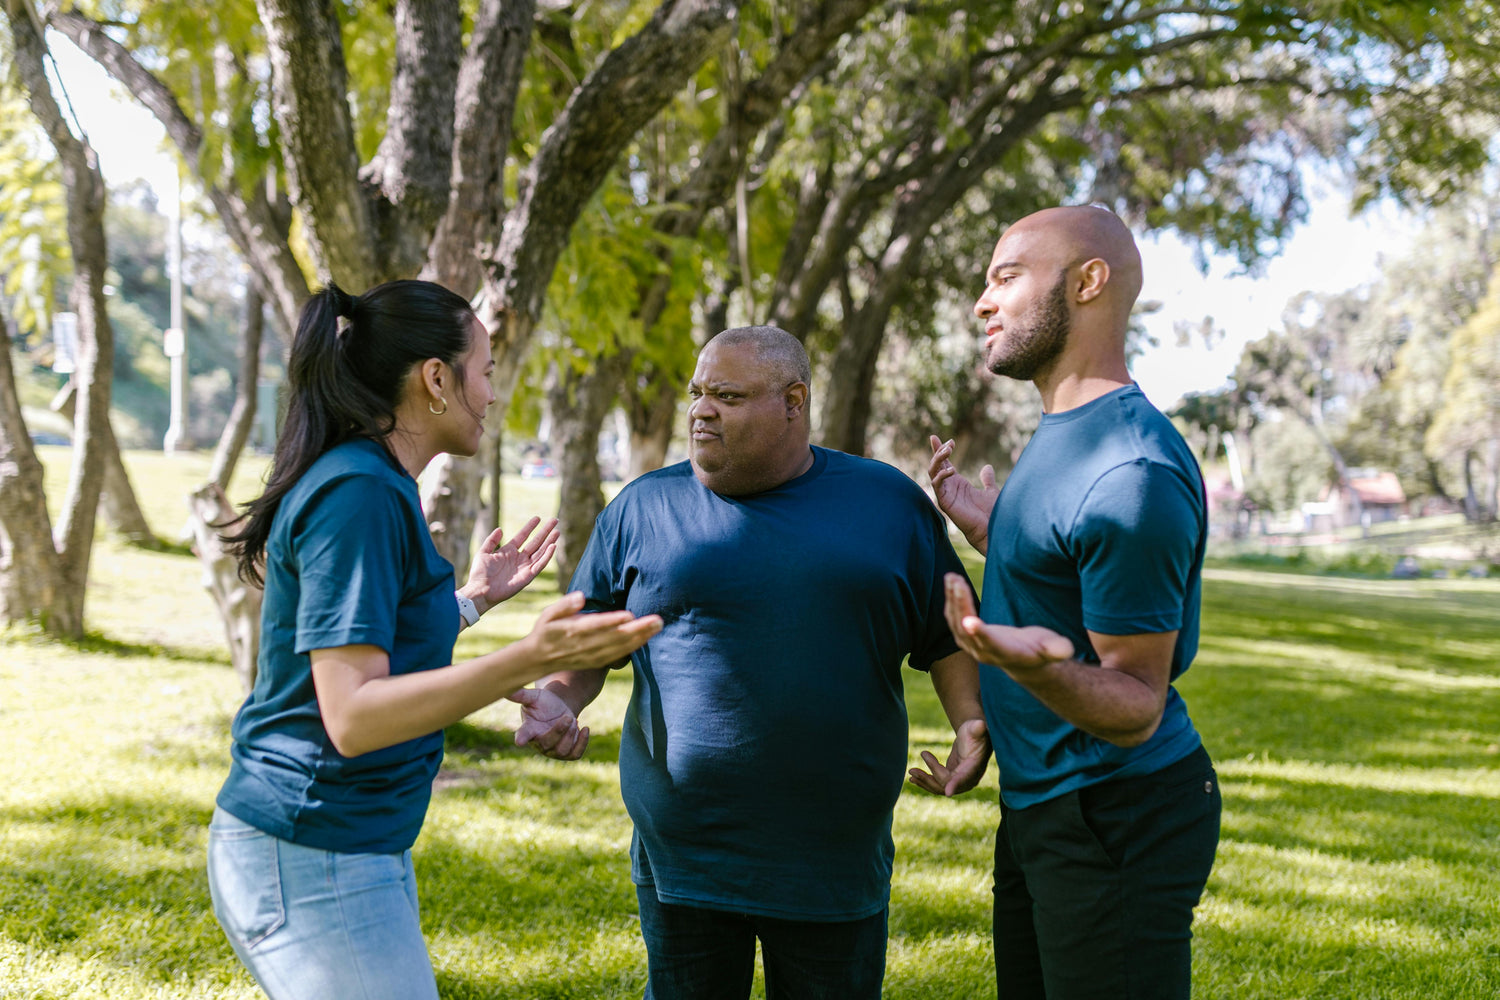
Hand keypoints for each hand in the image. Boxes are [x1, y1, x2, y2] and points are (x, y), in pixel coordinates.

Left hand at [465, 516, 559, 611]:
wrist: (480, 590)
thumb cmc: (480, 573)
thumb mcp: (483, 553)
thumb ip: (491, 541)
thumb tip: (500, 529)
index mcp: (509, 551)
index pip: (523, 536)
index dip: (530, 527)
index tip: (538, 518)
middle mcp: (519, 558)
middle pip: (536, 542)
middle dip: (545, 531)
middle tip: (555, 521)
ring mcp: (524, 567)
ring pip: (541, 552)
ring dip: (549, 542)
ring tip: (557, 532)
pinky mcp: (528, 576)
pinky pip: (540, 564)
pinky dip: (547, 556)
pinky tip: (553, 546)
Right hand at [508, 686, 589, 759]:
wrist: (559, 709)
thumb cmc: (543, 703)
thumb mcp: (534, 696)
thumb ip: (521, 695)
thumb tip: (505, 690)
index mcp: (528, 729)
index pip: (523, 735)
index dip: (522, 738)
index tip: (519, 742)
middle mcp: (539, 743)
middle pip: (547, 743)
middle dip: (559, 730)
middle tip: (567, 717)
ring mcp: (553, 751)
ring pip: (562, 750)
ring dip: (570, 734)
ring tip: (572, 720)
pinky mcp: (567, 754)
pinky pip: (575, 754)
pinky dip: (582, 742)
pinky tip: (585, 729)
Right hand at [524, 592, 662, 671]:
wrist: (538, 659)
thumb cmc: (546, 630)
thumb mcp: (547, 614)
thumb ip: (564, 605)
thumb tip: (581, 596)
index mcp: (572, 631)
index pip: (595, 626)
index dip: (612, 621)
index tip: (630, 615)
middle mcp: (584, 645)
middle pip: (614, 638)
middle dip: (638, 630)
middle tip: (658, 620)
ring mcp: (592, 656)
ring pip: (620, 648)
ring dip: (640, 638)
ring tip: (658, 627)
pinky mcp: (597, 662)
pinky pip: (618, 656)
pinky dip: (634, 648)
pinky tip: (647, 638)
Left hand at [908, 717, 990, 795]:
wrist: (973, 735)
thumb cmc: (975, 729)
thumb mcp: (975, 727)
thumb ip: (978, 728)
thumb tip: (980, 724)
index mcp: (975, 767)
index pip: (965, 777)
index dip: (956, 784)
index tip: (948, 792)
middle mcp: (969, 778)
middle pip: (947, 784)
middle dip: (929, 779)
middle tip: (912, 770)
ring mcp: (959, 781)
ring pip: (940, 787)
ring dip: (924, 781)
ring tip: (911, 773)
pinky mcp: (951, 778)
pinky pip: (937, 784)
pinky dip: (925, 781)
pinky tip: (914, 778)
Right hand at [928, 436, 997, 550]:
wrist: (992, 529)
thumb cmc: (991, 514)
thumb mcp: (991, 490)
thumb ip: (987, 479)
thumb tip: (987, 466)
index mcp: (957, 484)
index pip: (944, 463)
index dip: (939, 450)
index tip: (936, 437)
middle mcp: (949, 487)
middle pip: (936, 465)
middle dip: (939, 452)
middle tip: (949, 444)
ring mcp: (945, 494)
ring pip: (933, 473)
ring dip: (938, 460)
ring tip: (948, 450)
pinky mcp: (945, 502)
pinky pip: (936, 486)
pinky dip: (941, 476)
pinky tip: (951, 470)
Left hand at [943, 574, 1073, 670]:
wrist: (1024, 662)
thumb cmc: (1041, 651)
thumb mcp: (1053, 650)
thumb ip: (1056, 649)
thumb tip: (1064, 649)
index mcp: (1005, 653)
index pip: (990, 643)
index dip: (980, 633)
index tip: (969, 622)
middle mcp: (983, 652)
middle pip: (966, 630)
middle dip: (961, 606)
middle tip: (958, 582)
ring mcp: (971, 645)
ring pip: (955, 622)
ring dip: (953, 599)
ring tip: (952, 577)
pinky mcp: (965, 637)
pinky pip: (953, 617)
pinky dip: (950, 599)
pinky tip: (950, 581)